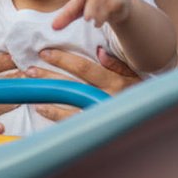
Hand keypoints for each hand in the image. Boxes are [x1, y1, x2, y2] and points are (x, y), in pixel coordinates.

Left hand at [27, 46, 141, 122]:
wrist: (147, 118)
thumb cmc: (139, 93)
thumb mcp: (134, 76)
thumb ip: (117, 64)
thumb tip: (98, 51)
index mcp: (115, 82)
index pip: (85, 68)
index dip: (63, 60)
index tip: (45, 52)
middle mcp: (105, 98)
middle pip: (71, 85)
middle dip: (49, 75)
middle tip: (29, 68)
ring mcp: (98, 114)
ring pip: (68, 103)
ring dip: (47, 94)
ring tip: (30, 85)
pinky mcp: (94, 126)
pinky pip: (70, 121)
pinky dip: (54, 114)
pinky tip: (40, 107)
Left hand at [52, 0, 130, 29]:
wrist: (117, 2)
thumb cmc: (92, 2)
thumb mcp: (78, 9)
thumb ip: (66, 17)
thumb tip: (53, 27)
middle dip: (91, 5)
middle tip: (87, 18)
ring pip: (104, 1)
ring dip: (99, 14)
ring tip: (95, 23)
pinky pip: (115, 5)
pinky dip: (108, 15)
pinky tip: (101, 22)